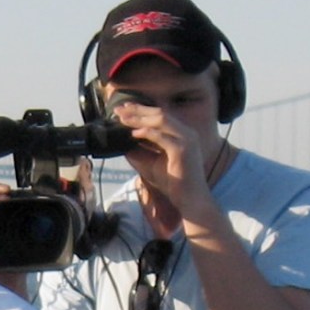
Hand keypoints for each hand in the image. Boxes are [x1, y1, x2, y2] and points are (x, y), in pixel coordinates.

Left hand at [107, 98, 213, 232]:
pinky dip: (148, 133)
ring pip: (162, 120)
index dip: (141, 110)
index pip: (159, 116)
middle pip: (160, 113)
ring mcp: (186, 139)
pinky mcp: (183, 150)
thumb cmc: (174, 183)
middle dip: (137, 110)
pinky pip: (164, 137)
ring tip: (123, 118)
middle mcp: (186, 132)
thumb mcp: (151, 164)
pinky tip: (134, 134)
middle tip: (118, 109)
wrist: (190, 199)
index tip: (122, 109)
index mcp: (180, 133)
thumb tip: (122, 143)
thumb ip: (140, 152)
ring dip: (140, 118)